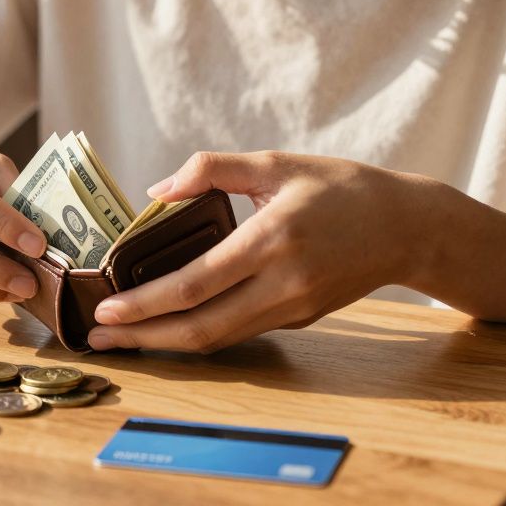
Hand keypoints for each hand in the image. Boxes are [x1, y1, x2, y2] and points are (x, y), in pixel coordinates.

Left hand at [87, 151, 432, 351]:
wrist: (408, 227)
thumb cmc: (340, 186)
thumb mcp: (276, 162)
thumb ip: (213, 169)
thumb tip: (157, 189)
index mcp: (271, 239)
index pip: (194, 284)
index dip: (144, 303)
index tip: (105, 310)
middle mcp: (282, 283)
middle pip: (200, 328)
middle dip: (143, 338)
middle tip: (97, 339)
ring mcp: (292, 308)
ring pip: (218, 339)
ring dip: (166, 343)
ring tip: (122, 339)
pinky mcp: (299, 320)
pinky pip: (239, 332)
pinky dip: (198, 334)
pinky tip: (167, 327)